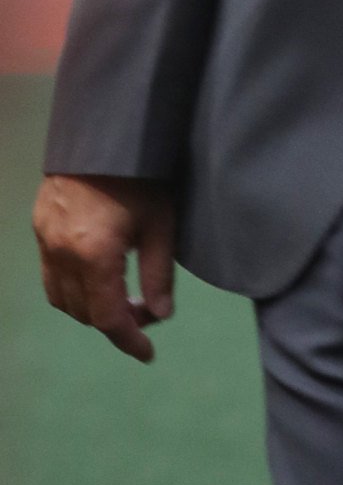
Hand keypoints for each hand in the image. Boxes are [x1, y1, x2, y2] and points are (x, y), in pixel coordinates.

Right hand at [34, 173, 177, 363]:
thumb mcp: (160, 222)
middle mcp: (62, 253)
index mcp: (94, 255)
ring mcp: (45, 241)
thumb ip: (158, 273)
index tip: (148, 353)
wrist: (105, 131)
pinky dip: (72, 287)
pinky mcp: (40, 227)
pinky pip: (50, 275)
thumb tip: (160, 315)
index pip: (108, 317)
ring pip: (62, 298)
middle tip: (146, 311)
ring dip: (90, 307)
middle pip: (84, 312)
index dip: (129, 340)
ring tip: (123, 296)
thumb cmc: (141, 173)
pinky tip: (97, 276)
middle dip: (115, 321)